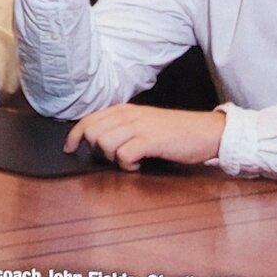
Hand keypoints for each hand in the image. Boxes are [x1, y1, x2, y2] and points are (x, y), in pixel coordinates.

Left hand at [69, 103, 226, 170]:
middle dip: (95, 150)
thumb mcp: (145, 123)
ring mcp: (139, 127)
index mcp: (125, 110)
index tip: (69, 149)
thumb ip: (123, 128)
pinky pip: (122, 155)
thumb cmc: (177, 131)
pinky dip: (126, 166)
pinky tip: (137, 165)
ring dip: (111, 159)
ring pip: (104, 144)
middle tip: (113, 158)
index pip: (88, 120)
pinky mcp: (150, 141)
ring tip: (129, 161)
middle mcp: (128, 116)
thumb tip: (99, 143)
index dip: (74, 136)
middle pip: (91, 133)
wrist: (207, 131)